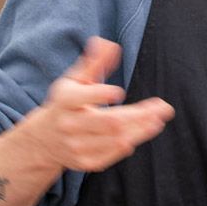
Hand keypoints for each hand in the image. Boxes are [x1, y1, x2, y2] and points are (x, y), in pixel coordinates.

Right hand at [25, 36, 173, 171]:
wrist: (43, 140)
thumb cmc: (65, 103)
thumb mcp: (74, 80)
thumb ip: (93, 62)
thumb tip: (108, 43)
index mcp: (65, 101)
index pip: (80, 98)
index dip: (99, 95)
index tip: (118, 91)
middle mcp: (69, 125)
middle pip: (107, 121)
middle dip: (138, 115)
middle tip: (163, 107)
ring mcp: (75, 146)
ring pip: (113, 139)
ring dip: (140, 130)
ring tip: (159, 120)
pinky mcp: (84, 162)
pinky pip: (110, 155)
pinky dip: (127, 145)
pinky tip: (142, 133)